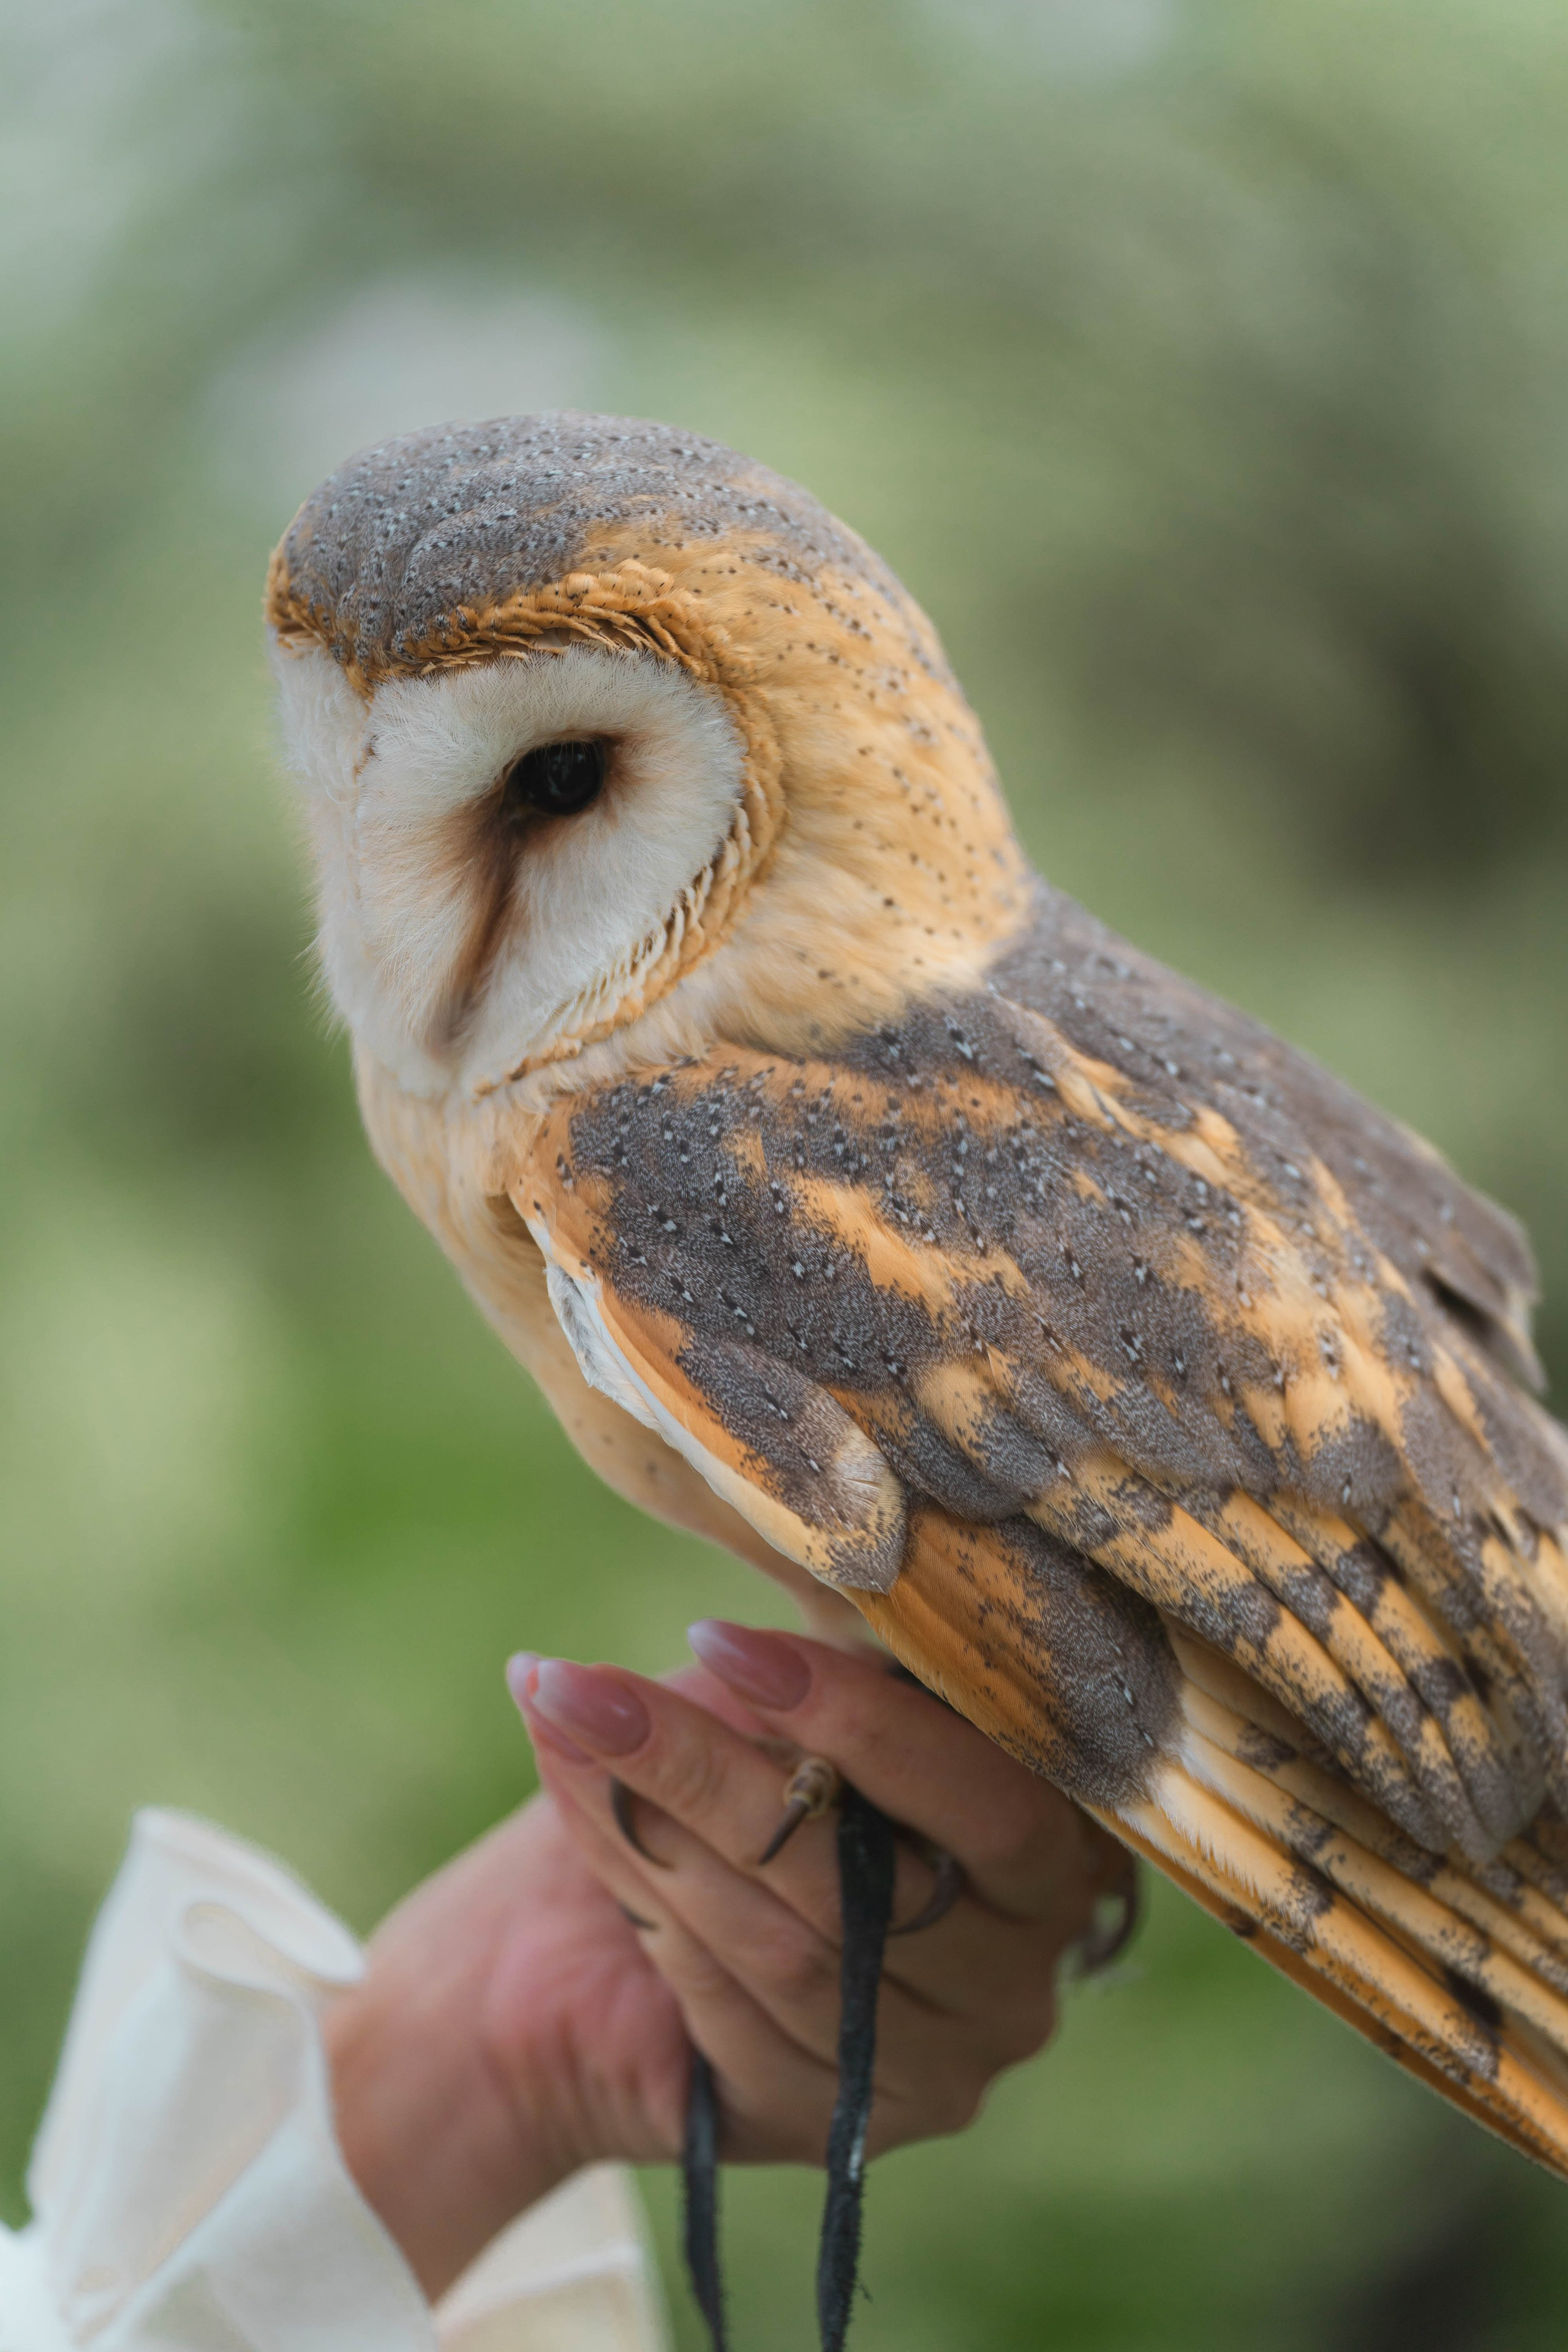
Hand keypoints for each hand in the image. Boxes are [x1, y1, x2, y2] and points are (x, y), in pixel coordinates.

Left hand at [326, 1627, 1120, 2298]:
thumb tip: (802, 1566)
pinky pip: (732, 2015)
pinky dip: (644, 1904)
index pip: (988, 1796)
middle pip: (865, 1881)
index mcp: (1049, 1850)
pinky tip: (579, 1815)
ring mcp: (938, 2069)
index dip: (859, 1719)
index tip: (722, 1641)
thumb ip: (831, 1665)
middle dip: (712, 1772)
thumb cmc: (741, 1770)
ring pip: (788, 1947)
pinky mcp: (836, 2129)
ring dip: (655, 1827)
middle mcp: (1018, 1977)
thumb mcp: (795, 1702)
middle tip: (589, 1688)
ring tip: (562, 1721)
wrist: (600, 1941)